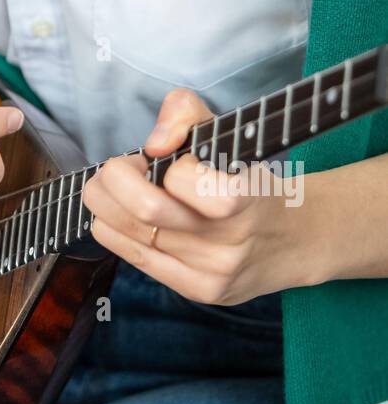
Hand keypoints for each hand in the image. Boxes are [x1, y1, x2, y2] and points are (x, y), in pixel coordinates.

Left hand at [81, 86, 324, 304]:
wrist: (295, 240)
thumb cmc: (252, 181)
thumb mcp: (229, 133)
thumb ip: (186, 113)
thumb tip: (155, 145)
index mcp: (246, 198)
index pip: (184, 180)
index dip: (166, 164)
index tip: (161, 157)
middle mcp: (230, 243)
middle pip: (145, 210)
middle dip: (114, 179)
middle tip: (121, 167)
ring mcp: (213, 274)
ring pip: (130, 234)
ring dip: (107, 204)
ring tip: (117, 189)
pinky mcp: (198, 291)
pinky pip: (134, 258)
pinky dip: (114, 230)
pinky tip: (118, 216)